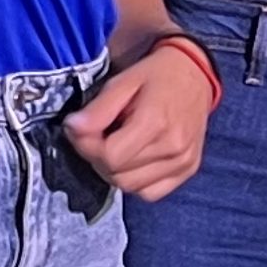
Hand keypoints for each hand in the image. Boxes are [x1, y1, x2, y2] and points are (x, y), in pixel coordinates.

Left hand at [62, 47, 208, 201]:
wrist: (195, 74)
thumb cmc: (156, 74)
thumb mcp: (123, 81)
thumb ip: (98, 109)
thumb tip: (72, 128)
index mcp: (155, 122)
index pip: (110, 156)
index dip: (87, 147)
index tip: (79, 131)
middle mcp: (172, 147)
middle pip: (118, 175)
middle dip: (97, 158)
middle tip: (94, 137)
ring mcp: (183, 162)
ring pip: (132, 187)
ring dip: (113, 172)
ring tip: (113, 147)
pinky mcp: (187, 170)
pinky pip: (151, 193)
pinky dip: (135, 182)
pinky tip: (132, 160)